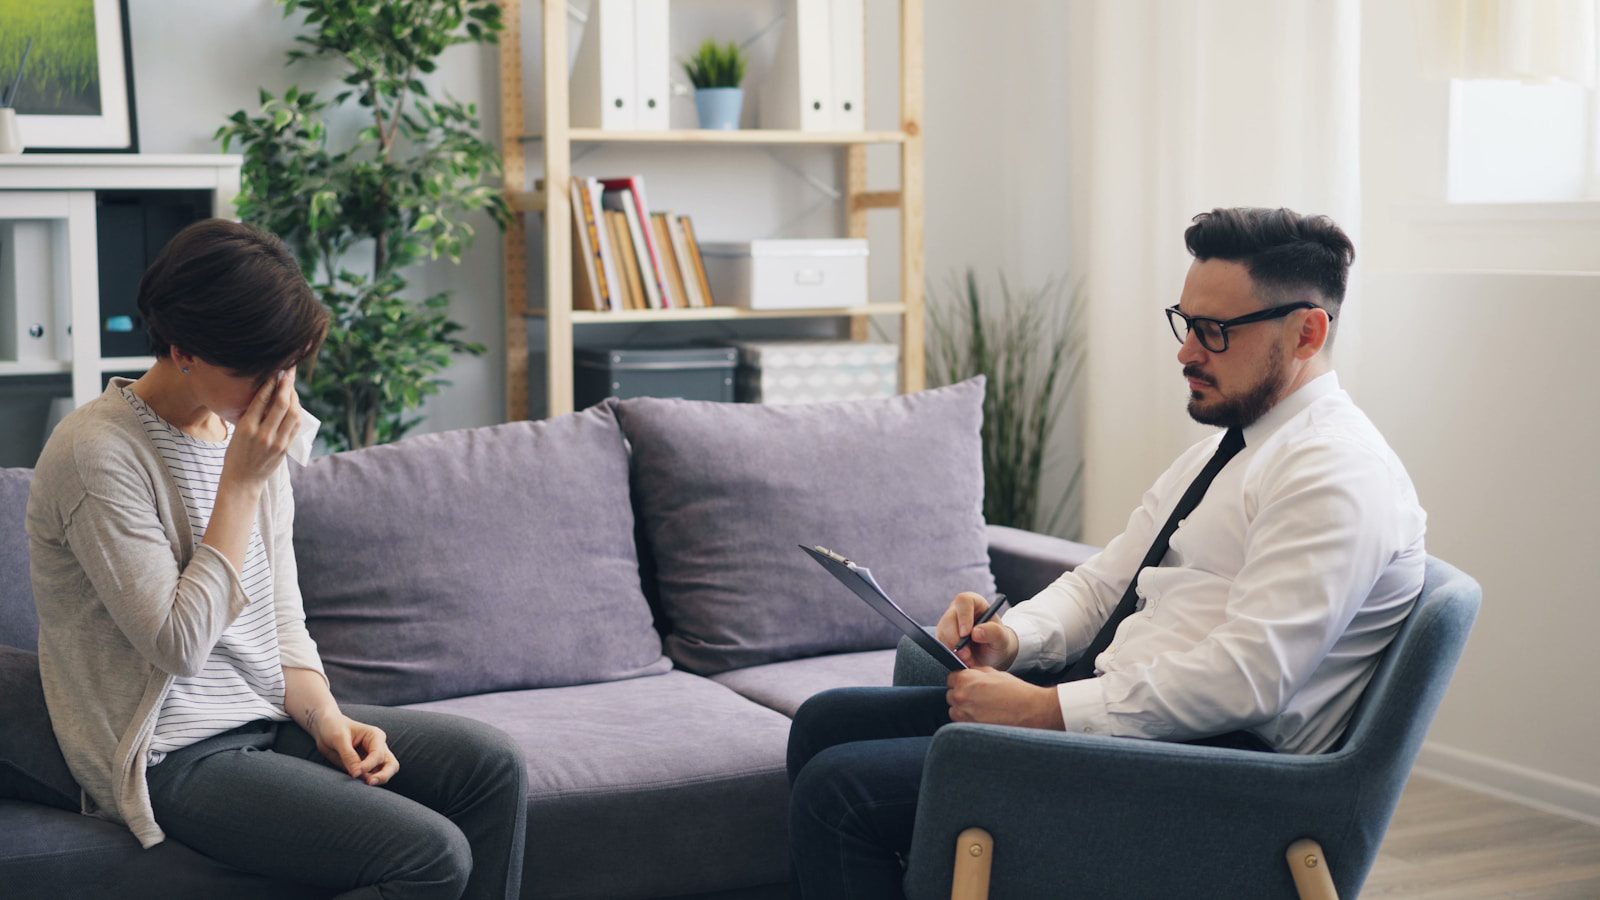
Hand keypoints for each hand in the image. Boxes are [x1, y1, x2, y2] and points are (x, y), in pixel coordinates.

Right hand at [221, 369, 300, 487]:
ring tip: (291, 387)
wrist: (242, 481)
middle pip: (282, 404)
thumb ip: (251, 415)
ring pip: (293, 414)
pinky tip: (294, 404)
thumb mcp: (237, 432)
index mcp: (246, 428)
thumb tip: (266, 394)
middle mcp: (263, 434)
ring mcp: (277, 442)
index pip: (262, 399)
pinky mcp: (285, 448)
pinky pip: (295, 426)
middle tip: (289, 372)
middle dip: (287, 385)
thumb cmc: (236, 454)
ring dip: (295, 397)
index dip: (271, 383)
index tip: (276, 371)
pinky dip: (297, 412)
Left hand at [310, 708, 399, 786]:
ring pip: (386, 772)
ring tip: (365, 785)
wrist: (325, 729)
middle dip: (384, 775)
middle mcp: (378, 747)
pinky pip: (371, 777)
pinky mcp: (365, 767)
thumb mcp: (339, 738)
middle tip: (370, 783)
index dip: (369, 765)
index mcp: (375, 736)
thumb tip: (357, 774)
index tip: (356, 772)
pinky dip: (368, 782)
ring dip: (378, 780)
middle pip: (391, 765)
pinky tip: (358, 785)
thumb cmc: (334, 728)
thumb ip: (349, 755)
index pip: (378, 754)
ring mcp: (373, 758)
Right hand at [936, 592, 1018, 668]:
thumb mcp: (1003, 638)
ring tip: (969, 659)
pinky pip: (941, 644)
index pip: (963, 601)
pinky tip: (963, 659)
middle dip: (955, 639)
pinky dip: (950, 654)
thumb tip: (975, 632)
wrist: (992, 654)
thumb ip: (994, 632)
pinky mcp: (943, 637)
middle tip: (967, 655)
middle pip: (948, 619)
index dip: (963, 616)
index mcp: (974, 603)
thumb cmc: (998, 642)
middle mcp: (958, 610)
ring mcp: (948, 623)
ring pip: (942, 633)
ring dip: (953, 649)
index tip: (966, 634)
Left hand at [946, 667, 1064, 729]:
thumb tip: (967, 674)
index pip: (951, 679)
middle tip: (979, 698)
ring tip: (982, 709)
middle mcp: (960, 696)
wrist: (1030, 710)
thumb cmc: (1015, 691)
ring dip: (964, 709)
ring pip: (955, 710)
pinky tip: (984, 718)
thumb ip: (976, 673)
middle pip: (951, 695)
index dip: (962, 681)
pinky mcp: (969, 728)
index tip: (970, 686)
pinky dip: (969, 721)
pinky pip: (961, 723)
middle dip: (962, 695)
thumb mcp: (995, 673)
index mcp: (965, 679)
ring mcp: (963, 714)